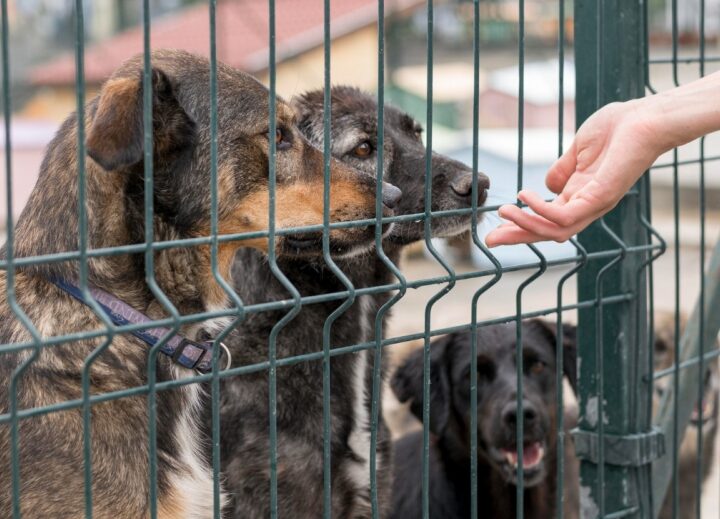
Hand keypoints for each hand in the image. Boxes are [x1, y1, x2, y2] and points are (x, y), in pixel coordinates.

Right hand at [485, 99, 666, 246]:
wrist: (646, 117)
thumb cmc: (617, 128)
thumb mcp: (578, 150)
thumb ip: (562, 169)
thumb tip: (546, 185)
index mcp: (580, 195)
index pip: (546, 219)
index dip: (521, 224)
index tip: (497, 225)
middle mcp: (587, 205)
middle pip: (547, 232)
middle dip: (517, 237)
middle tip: (489, 239)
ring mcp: (594, 204)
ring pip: (554, 231)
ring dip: (525, 226)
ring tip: (503, 212)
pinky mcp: (600, 198)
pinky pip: (564, 216)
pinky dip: (541, 210)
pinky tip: (525, 195)